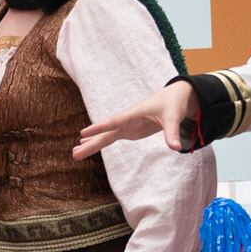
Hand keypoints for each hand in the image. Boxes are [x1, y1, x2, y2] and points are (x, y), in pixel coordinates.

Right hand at [73, 80, 198, 159]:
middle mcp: (127, 120)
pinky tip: (87, 145)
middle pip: (105, 133)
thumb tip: (176, 148)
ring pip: (106, 136)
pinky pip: (111, 138)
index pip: (114, 122)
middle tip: (74, 153)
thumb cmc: (172, 105)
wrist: (173, 98)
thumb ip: (172, 133)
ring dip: (91, 144)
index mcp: (135, 113)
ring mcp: (127, 125)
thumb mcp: (173, 118)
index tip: (83, 133)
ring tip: (75, 153)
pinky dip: (99, 142)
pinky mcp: (129, 130)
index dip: (99, 128)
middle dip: (90, 143)